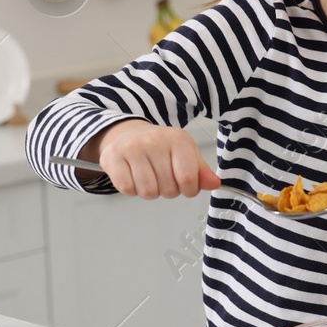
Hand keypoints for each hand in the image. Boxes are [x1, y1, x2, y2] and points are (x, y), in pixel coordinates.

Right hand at [87, 120, 217, 197]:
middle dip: (169, 190)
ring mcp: (132, 148)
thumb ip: (201, 172)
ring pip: (148, 191)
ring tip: (149, 177)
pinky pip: (127, 189)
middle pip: (168, 188)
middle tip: (163, 178)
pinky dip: (132, 189)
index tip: (186, 186)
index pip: (188, 178)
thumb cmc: (161, 148)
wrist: (128, 134)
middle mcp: (154, 141)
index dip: (189, 190)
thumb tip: (214, 184)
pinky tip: (134, 176)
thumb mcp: (186, 154)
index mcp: (178, 139)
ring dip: (150, 192)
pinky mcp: (112, 157)